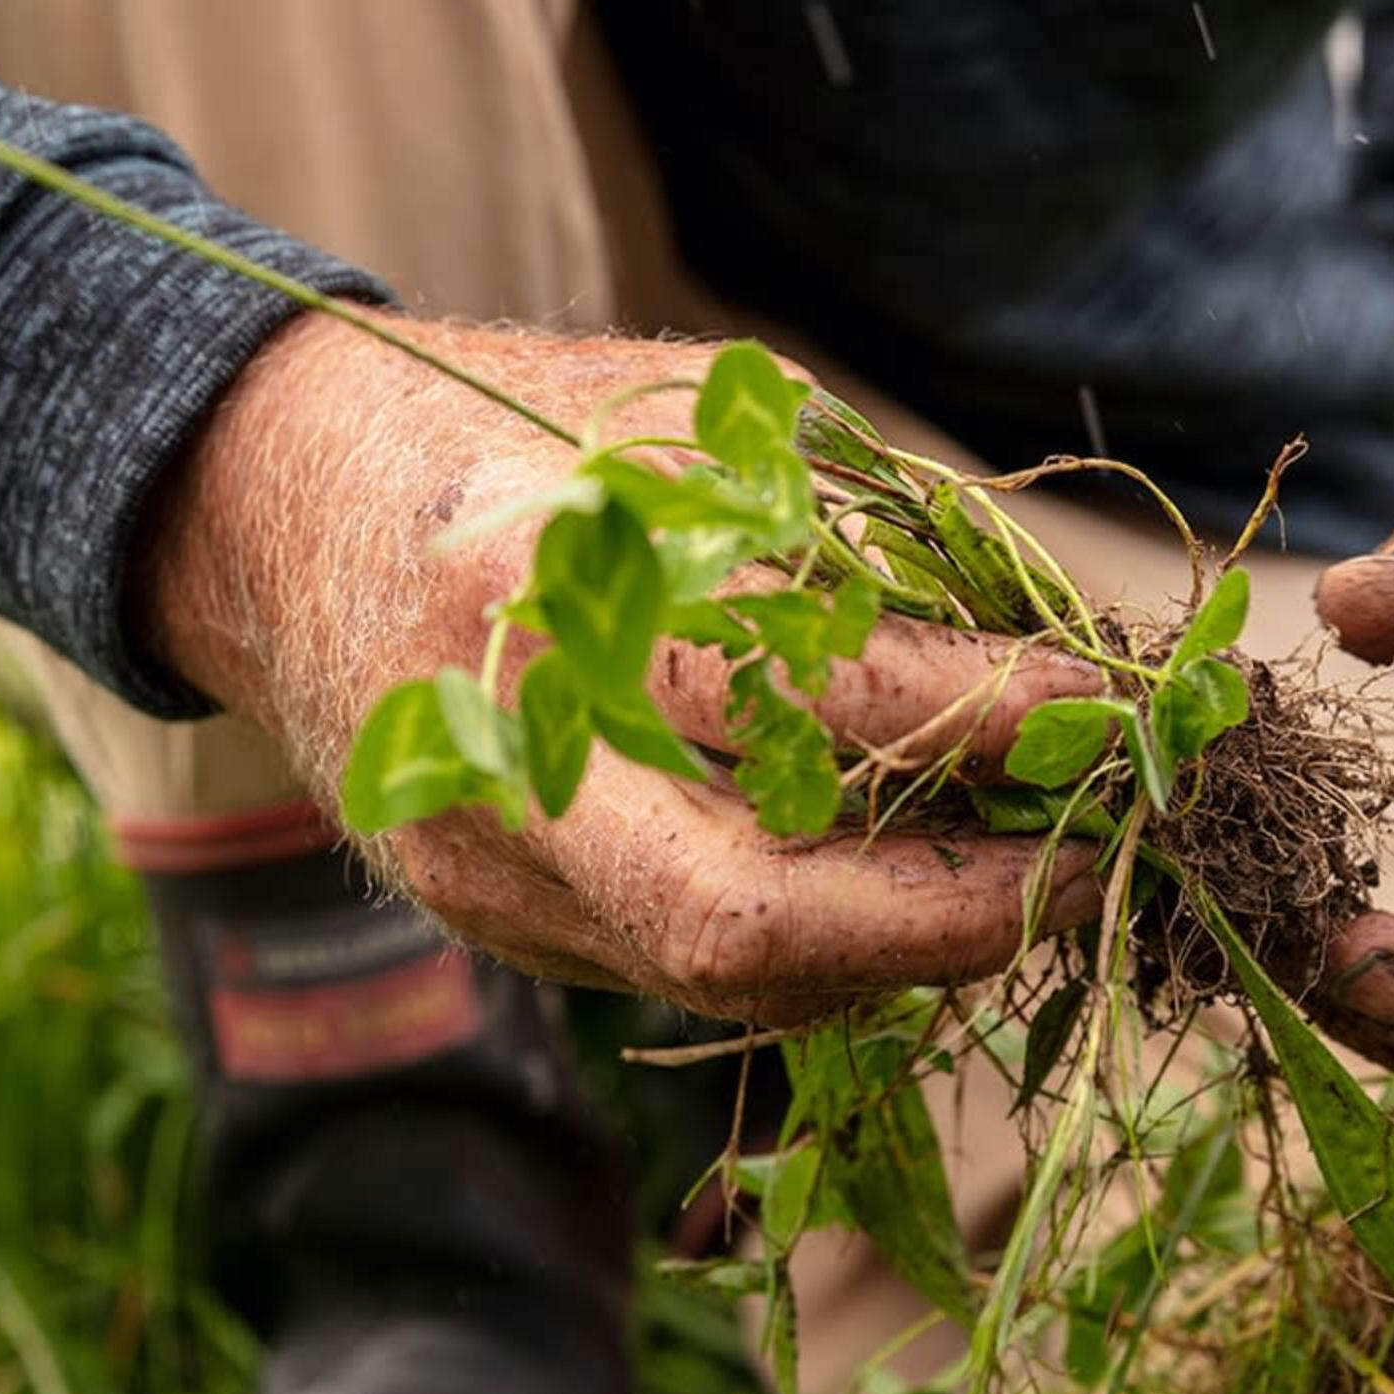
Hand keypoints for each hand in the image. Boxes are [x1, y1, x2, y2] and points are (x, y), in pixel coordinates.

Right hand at [136, 311, 1104, 1021]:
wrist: (273, 507)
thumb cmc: (511, 428)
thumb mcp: (689, 417)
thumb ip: (855, 530)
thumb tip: (1053, 647)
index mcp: (550, 577)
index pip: (817, 691)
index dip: (995, 719)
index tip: (1120, 710)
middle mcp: (501, 745)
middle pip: (746, 916)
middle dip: (957, 916)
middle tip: (1093, 865)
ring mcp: (479, 860)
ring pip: (727, 976)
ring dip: (901, 947)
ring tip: (1018, 872)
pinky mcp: (484, 919)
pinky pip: (681, 970)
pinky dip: (815, 944)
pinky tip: (893, 885)